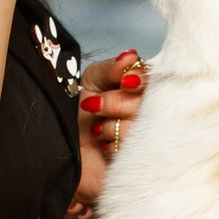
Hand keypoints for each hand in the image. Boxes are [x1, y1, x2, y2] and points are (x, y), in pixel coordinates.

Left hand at [66, 50, 146, 218]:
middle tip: (95, 107)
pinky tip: (104, 148)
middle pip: (150, 102)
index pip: (156, 78)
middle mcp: (151, 112)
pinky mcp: (143, 161)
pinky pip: (135, 150)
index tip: (124, 82)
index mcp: (143, 90)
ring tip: (98, 131)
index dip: (141, 80)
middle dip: (116, 103)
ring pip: (142, 127)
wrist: (63, 150)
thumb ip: (109, 67)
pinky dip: (114, 148)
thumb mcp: (89, 82)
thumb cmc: (78, 114)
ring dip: (112, 128)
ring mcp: (150, 138)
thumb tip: (130, 56)